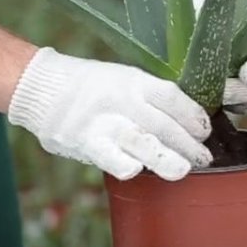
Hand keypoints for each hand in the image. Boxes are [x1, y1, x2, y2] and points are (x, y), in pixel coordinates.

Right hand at [8, 48, 212, 180]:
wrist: (42, 86)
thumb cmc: (88, 86)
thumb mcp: (121, 77)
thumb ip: (148, 97)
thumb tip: (185, 121)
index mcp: (133, 80)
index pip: (172, 97)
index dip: (193, 115)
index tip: (204, 129)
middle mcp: (121, 99)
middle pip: (163, 123)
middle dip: (188, 143)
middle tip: (202, 156)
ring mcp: (104, 122)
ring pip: (142, 142)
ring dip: (167, 158)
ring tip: (183, 169)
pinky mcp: (85, 142)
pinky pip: (112, 158)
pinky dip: (128, 165)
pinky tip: (139, 169)